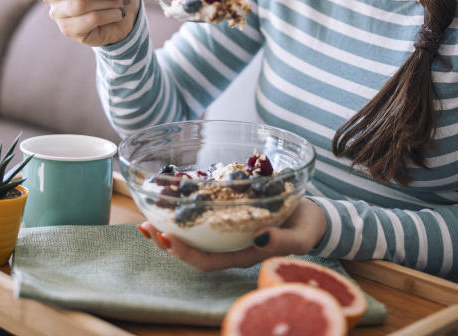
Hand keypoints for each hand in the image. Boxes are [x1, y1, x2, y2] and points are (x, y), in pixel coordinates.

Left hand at [138, 198, 327, 271]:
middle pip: (191, 251)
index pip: (206, 262)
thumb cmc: (306, 229)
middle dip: (166, 242)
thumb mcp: (300, 237)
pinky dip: (184, 207)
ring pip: (192, 234)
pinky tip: (172, 195)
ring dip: (169, 226)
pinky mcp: (228, 212)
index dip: (184, 253)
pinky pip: (201, 215)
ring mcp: (227, 230)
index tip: (165, 237)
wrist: (312, 216)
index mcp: (242, 255)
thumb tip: (260, 238)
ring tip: (147, 215)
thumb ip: (282, 241)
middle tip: (145, 226)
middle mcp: (229, 245)